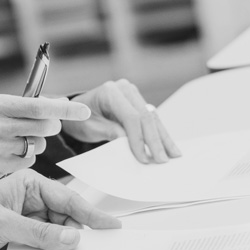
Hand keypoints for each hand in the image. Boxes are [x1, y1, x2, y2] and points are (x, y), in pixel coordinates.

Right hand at [0, 94, 90, 180]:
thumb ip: (26, 105)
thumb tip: (61, 105)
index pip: (41, 107)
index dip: (67, 110)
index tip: (85, 111)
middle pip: (45, 128)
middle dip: (52, 127)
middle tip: (47, 126)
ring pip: (38, 147)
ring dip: (35, 143)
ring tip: (15, 140)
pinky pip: (29, 163)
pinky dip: (25, 158)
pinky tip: (9, 153)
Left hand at [0, 169, 120, 249]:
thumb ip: (37, 232)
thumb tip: (72, 238)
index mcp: (28, 187)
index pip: (67, 200)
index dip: (91, 214)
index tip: (111, 227)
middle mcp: (32, 206)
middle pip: (68, 221)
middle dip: (82, 236)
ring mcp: (29, 229)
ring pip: (60, 241)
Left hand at [60, 79, 180, 163]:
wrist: (75, 112)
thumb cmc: (80, 119)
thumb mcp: (91, 129)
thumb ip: (111, 133)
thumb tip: (130, 144)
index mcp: (111, 92)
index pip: (131, 117)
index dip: (139, 139)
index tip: (143, 158)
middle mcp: (125, 89)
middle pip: (146, 116)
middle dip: (155, 140)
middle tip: (162, 160)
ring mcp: (133, 94)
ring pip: (153, 117)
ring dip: (163, 138)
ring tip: (174, 155)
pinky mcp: (138, 103)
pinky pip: (151, 119)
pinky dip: (159, 133)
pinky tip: (168, 146)